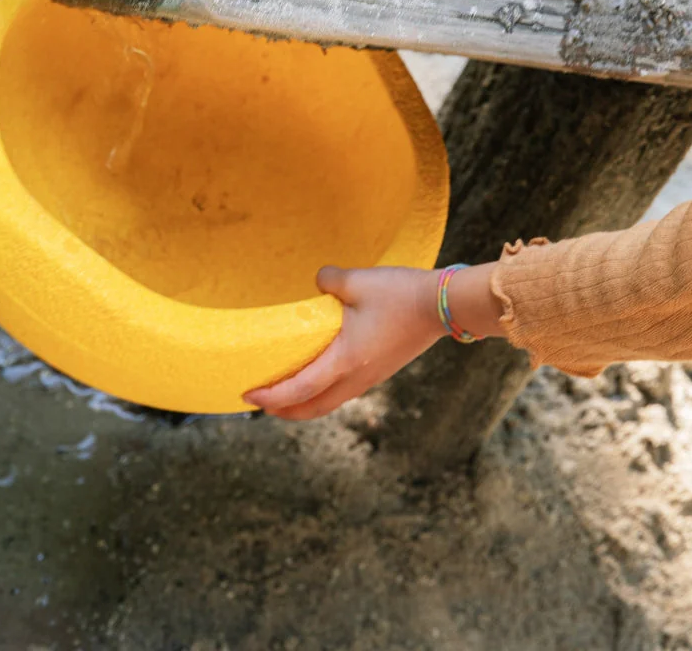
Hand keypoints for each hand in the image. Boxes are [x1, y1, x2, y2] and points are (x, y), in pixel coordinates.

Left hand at [243, 266, 442, 419]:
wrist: (443, 305)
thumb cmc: (399, 294)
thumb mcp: (357, 281)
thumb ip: (329, 280)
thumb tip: (319, 282)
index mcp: (345, 360)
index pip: (300, 389)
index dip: (271, 396)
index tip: (248, 393)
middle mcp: (357, 376)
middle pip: (313, 408)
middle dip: (284, 411)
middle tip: (261, 404)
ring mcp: (371, 377)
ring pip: (330, 402)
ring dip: (304, 404)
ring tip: (286, 394)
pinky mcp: (381, 370)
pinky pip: (344, 391)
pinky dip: (323, 392)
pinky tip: (321, 375)